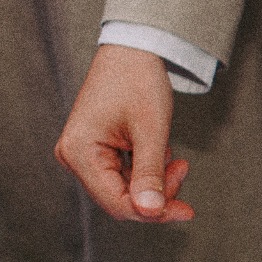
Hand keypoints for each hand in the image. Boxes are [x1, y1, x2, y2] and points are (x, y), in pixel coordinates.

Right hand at [55, 45, 194, 222]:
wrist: (133, 49)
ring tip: (173, 154)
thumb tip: (151, 212)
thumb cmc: (139, 81)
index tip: (187, 211)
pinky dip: (148, 170)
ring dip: (155, 180)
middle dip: (157, 194)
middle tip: (183, 169)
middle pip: (120, 199)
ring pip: (125, 190)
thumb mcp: (151, 130)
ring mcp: (83, 155)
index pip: (116, 203)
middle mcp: (74, 157)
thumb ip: (150, 173)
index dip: (153, 212)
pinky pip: (124, 175)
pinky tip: (161, 151)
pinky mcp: (95, 152)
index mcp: (79, 152)